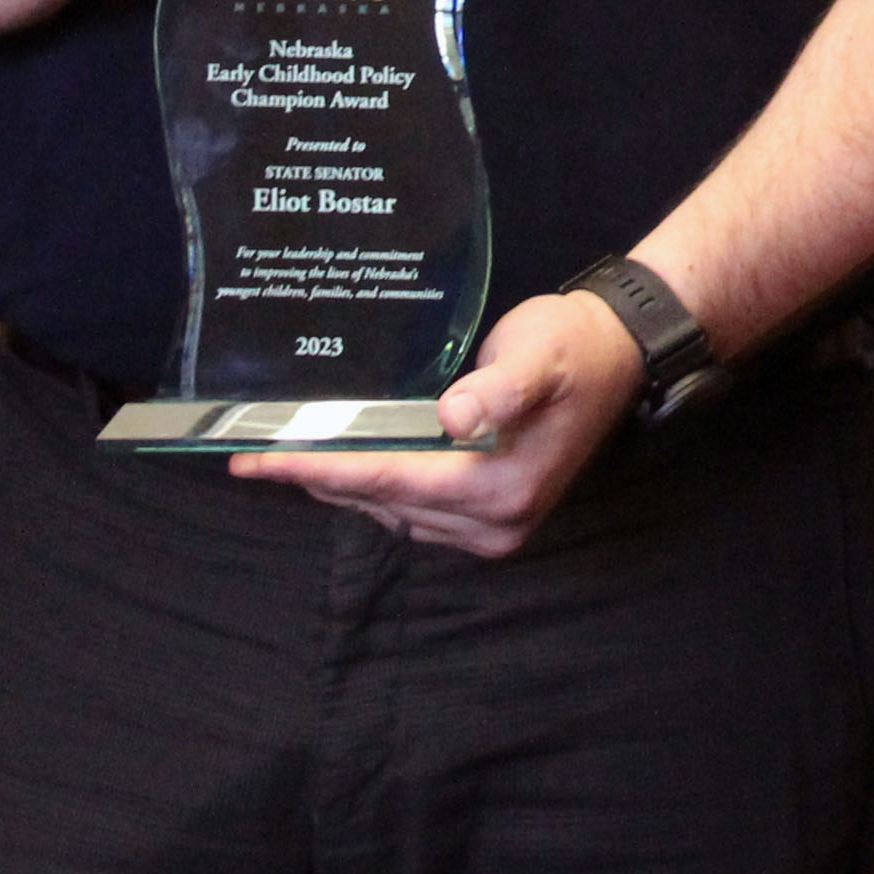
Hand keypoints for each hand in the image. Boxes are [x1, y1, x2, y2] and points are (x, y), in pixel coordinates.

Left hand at [227, 288, 644, 557]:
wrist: (620, 354)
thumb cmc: (574, 346)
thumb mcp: (537, 354)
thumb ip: (498, 388)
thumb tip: (455, 418)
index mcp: (498, 488)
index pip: (387, 480)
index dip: (315, 469)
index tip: (254, 463)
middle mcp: (493, 522)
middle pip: (383, 502)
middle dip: (318, 479)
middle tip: (253, 458)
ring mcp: (494, 527)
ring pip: (394, 512)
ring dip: (346, 487)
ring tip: (289, 458)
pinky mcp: (492, 519)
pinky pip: (414, 512)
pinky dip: (378, 490)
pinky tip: (350, 463)